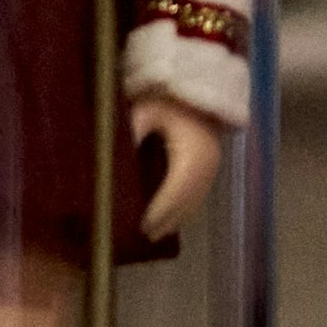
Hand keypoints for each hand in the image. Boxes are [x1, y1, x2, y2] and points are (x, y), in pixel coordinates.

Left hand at [132, 101, 223, 244]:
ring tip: (153, 233)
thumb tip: (112, 156)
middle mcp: (207, 165)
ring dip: (176, 219)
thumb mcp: (147, 111)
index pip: (175, 191)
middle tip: (143, 237)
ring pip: (194, 202)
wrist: (198, 90)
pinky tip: (171, 219)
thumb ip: (132, 133)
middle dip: (166, 221)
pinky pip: (200, 196)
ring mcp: (213, 167)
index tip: (141, 226)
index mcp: (192, 153)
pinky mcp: (213, 167)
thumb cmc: (169, 101)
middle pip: (186, 202)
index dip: (159, 211)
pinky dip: (185, 210)